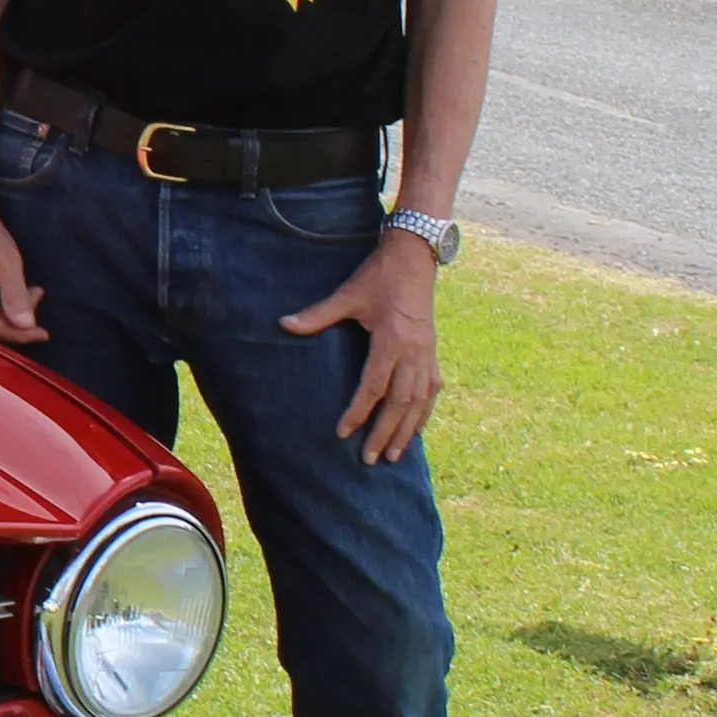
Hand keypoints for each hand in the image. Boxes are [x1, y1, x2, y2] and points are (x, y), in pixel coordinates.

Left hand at [281, 230, 441, 463]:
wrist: (414, 257)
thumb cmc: (378, 276)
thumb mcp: (347, 294)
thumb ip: (317, 315)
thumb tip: (283, 324)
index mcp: (392, 340)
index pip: (374, 386)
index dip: (359, 412)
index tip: (344, 433)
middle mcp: (414, 352)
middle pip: (401, 402)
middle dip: (385, 433)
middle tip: (369, 459)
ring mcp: (427, 354)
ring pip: (420, 401)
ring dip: (407, 430)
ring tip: (393, 455)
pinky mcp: (432, 352)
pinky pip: (431, 390)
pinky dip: (424, 412)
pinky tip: (417, 429)